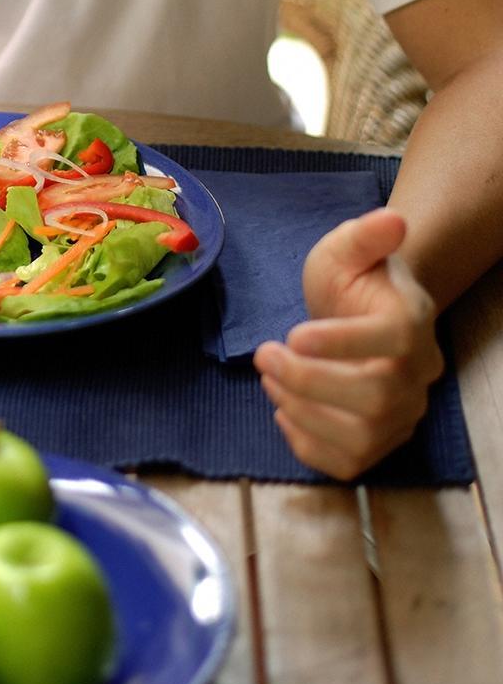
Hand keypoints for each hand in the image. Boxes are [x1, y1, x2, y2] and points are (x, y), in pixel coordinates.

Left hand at [252, 208, 443, 480]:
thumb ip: (364, 236)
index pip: (393, 340)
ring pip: (363, 436)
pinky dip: (310, 446)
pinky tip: (284, 413)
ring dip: (303, 413)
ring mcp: (404, 414)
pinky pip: (351, 463)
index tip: (293, 334)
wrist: (363, 314)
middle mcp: (419, 373)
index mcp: (413, 320)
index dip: (341, 343)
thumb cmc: (352, 281)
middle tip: (265, 356)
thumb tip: (392, 220)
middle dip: (309, 380)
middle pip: (376, 396)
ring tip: (270, 381)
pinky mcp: (382, 442)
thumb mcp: (346, 250)